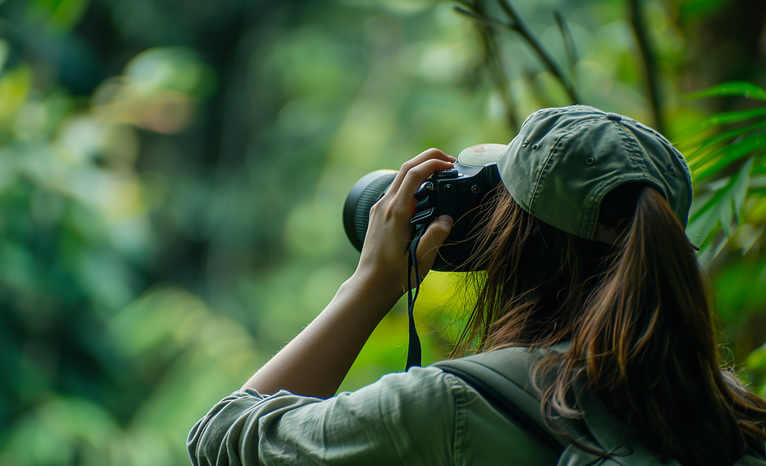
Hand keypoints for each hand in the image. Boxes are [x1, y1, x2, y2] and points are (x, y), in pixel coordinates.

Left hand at [351, 148, 454, 302]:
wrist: (370, 285)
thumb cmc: (395, 275)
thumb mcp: (421, 259)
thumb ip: (436, 236)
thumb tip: (447, 218)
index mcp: (397, 212)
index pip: (414, 174)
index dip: (434, 163)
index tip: (451, 165)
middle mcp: (385, 205)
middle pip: (407, 167)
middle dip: (429, 158)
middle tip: (450, 162)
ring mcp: (380, 208)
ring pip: (400, 177)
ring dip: (421, 169)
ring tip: (442, 174)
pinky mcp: (378, 213)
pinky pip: (396, 189)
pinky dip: (413, 182)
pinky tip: (426, 193)